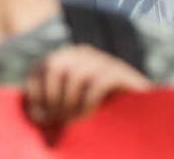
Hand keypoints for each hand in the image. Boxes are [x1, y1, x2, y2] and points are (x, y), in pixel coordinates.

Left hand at [23, 44, 150, 124]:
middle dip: (51, 97)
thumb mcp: (70, 110)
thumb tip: (33, 115)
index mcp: (68, 58)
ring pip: (75, 74)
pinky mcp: (121, 73)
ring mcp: (104, 60)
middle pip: (54, 65)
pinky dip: (87, 102)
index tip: (38, 118)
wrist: (140, 117)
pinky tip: (87, 116)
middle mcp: (84, 54)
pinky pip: (97, 82)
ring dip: (69, 102)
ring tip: (73, 121)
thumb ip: (52, 106)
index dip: (34, 91)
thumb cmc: (99, 116)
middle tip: (57, 120)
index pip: (40, 66)